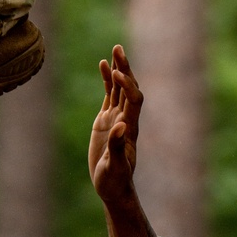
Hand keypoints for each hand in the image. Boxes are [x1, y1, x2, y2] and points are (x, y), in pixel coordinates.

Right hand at [89, 44, 142, 208]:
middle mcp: (126, 118)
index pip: (134, 99)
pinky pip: (109, 94)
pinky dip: (106, 80)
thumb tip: (121, 126)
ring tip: (115, 49)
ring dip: (118, 69)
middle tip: (119, 49)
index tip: (117, 74)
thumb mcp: (114, 167)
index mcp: (130, 127)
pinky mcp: (106, 120)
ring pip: (119, 87)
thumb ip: (117, 146)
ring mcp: (116, 117)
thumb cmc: (115, 181)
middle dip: (125, 68)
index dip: (128, 85)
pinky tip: (103, 65)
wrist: (112, 187)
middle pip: (129, 87)